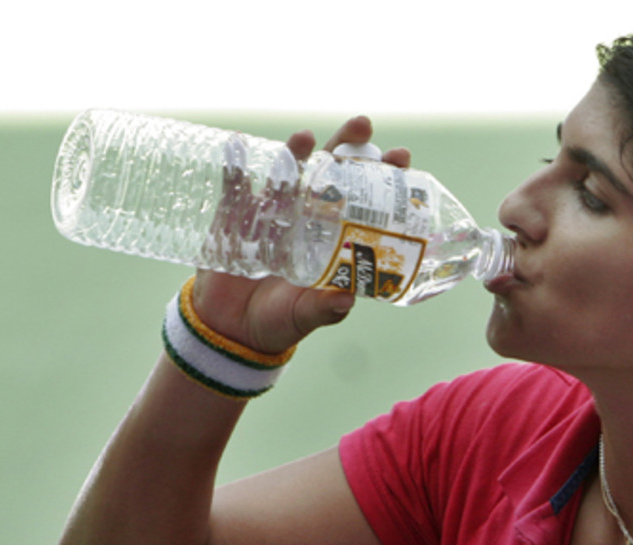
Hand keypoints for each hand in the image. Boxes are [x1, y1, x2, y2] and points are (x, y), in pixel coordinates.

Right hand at [195, 117, 411, 353]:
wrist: (230, 331)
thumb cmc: (279, 321)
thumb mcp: (305, 316)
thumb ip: (326, 308)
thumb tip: (347, 299)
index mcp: (333, 237)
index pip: (364, 198)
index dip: (382, 176)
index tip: (401, 158)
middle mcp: (307, 218)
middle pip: (331, 173)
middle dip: (347, 147)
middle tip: (363, 126)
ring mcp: (271, 213)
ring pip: (287, 174)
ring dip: (296, 152)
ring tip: (306, 137)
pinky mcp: (235, 217)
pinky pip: (234, 187)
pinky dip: (235, 167)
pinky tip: (238, 146)